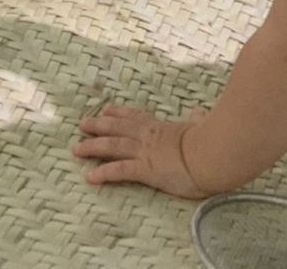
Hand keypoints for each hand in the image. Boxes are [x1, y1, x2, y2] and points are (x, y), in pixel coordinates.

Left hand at [72, 103, 207, 198]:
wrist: (211, 153)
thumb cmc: (210, 141)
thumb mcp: (200, 127)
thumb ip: (196, 120)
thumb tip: (200, 111)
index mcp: (161, 127)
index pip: (135, 117)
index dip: (119, 112)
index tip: (106, 109)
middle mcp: (147, 137)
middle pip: (117, 128)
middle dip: (98, 125)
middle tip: (82, 124)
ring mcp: (144, 152)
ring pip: (112, 146)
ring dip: (92, 147)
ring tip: (76, 148)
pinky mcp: (145, 170)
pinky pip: (120, 171)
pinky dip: (104, 173)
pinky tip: (90, 177)